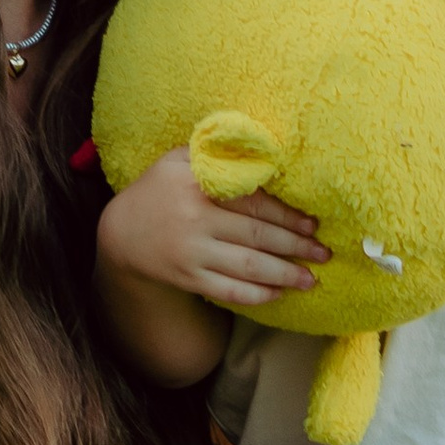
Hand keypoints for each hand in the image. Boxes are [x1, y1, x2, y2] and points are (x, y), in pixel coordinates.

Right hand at [95, 145, 325, 313]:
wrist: (121, 234)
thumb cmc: (161, 190)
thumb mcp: (180, 160)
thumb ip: (217, 152)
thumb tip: (264, 150)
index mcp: (196, 184)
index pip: (252, 201)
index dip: (286, 214)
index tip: (312, 223)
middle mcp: (194, 219)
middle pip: (256, 235)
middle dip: (295, 246)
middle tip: (323, 253)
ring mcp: (190, 252)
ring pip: (247, 266)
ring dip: (284, 275)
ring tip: (310, 279)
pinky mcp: (186, 278)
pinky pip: (228, 290)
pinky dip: (256, 294)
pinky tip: (278, 294)